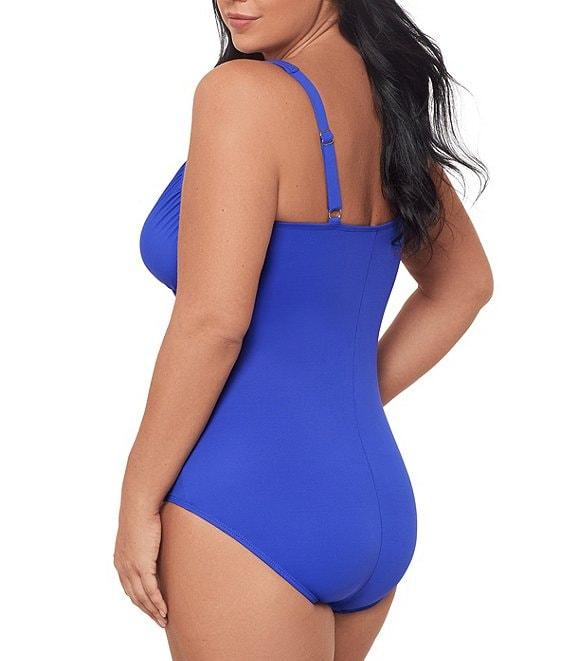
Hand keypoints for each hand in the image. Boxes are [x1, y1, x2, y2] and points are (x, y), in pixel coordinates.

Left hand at [113, 501, 167, 627]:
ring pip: (142, 597)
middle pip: (134, 596)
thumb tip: (153, 539)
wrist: (139, 505)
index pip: (128, 587)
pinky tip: (164, 610)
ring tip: (163, 620)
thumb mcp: (140, 531)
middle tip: (157, 620)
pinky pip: (151, 591)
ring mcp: (132, 568)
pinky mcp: (143, 566)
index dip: (139, 599)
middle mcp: (123, 567)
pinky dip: (157, 603)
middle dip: (146, 610)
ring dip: (153, 611)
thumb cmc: (141, 512)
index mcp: (120, 560)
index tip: (149, 608)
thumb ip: (143, 541)